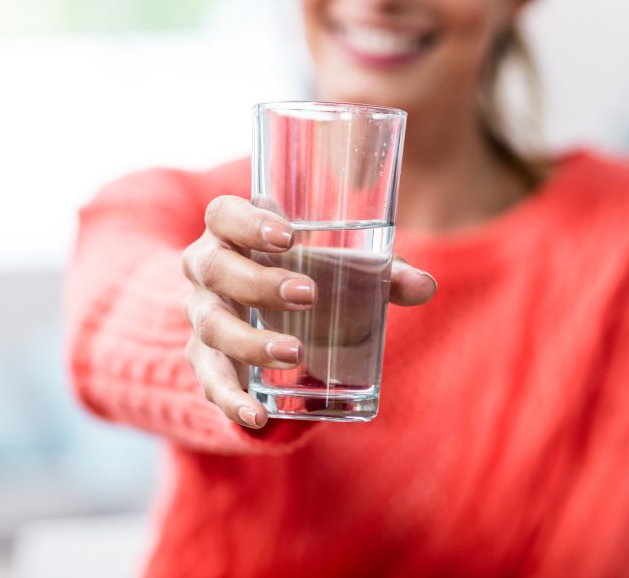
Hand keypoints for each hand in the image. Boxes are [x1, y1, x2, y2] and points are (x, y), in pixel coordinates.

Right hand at [181, 195, 435, 429]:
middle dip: (259, 282)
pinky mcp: (205, 359)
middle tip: (308, 295)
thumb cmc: (305, 273)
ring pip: (211, 325)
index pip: (224, 214)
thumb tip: (426, 286)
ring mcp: (202, 314)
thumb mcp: (339, 268)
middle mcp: (208, 268)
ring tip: (296, 353)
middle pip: (214, 267)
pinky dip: (230, 399)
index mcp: (233, 232)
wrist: (259, 313)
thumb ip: (380, 272)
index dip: (247, 221)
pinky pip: (209, 379)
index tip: (289, 236)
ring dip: (250, 341)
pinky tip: (257, 415)